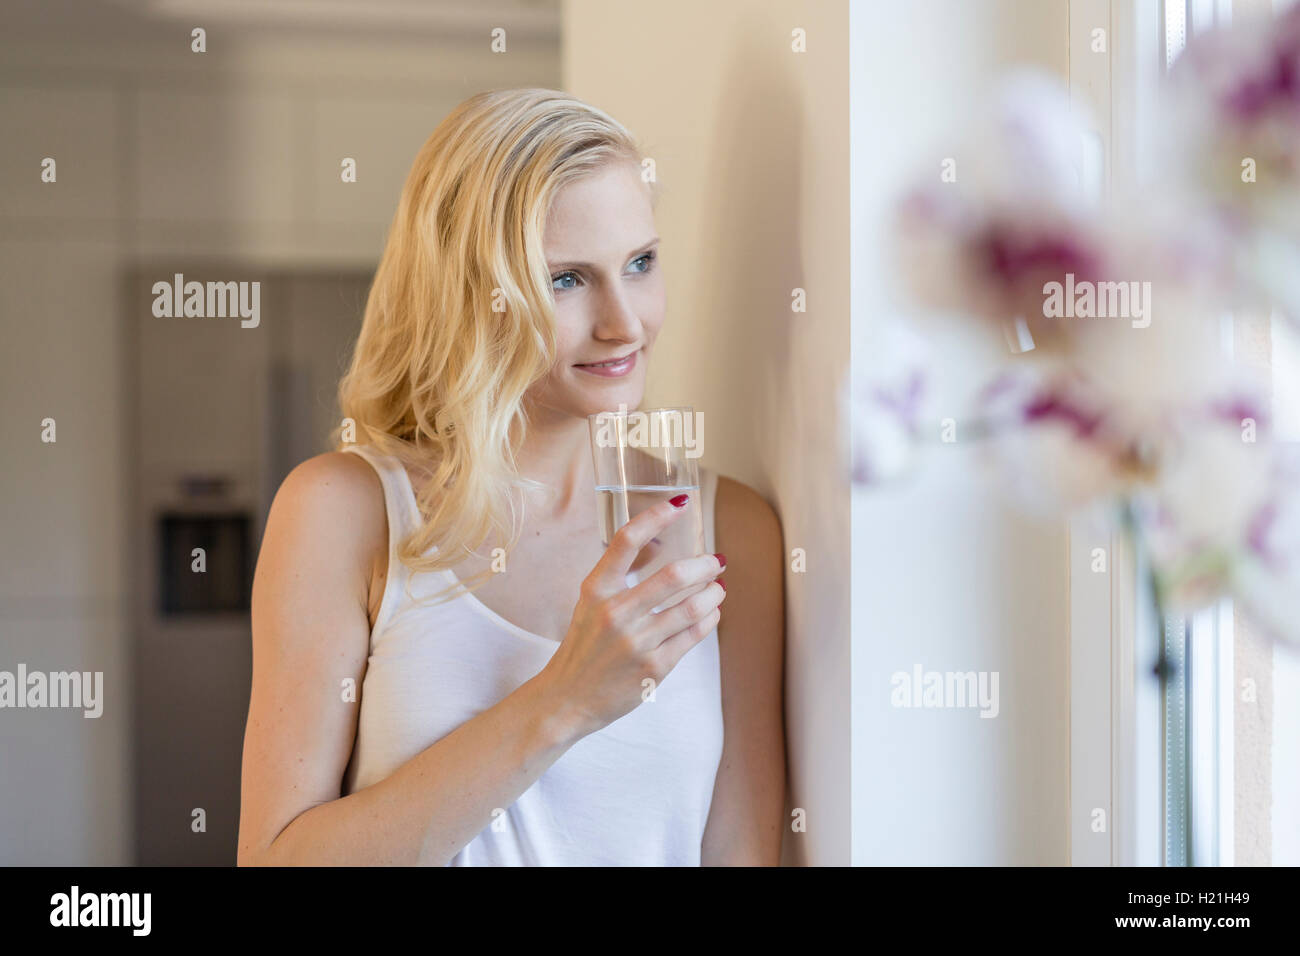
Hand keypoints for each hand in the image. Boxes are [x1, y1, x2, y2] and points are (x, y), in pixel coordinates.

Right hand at [538, 494, 726, 737]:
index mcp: (596, 590)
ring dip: (714, 593)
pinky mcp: (654, 668)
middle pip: (673, 575)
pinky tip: (712, 613)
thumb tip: (663, 545)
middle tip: (717, 561)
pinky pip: (693, 635)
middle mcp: (615, 613)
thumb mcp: (590, 603)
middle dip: (705, 565)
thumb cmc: (583, 647)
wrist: (567, 699)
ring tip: (719, 588)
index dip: (657, 516)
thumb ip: (621, 576)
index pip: (626, 540)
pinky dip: (710, 620)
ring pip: (692, 607)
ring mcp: (636, 642)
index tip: (680, 503)